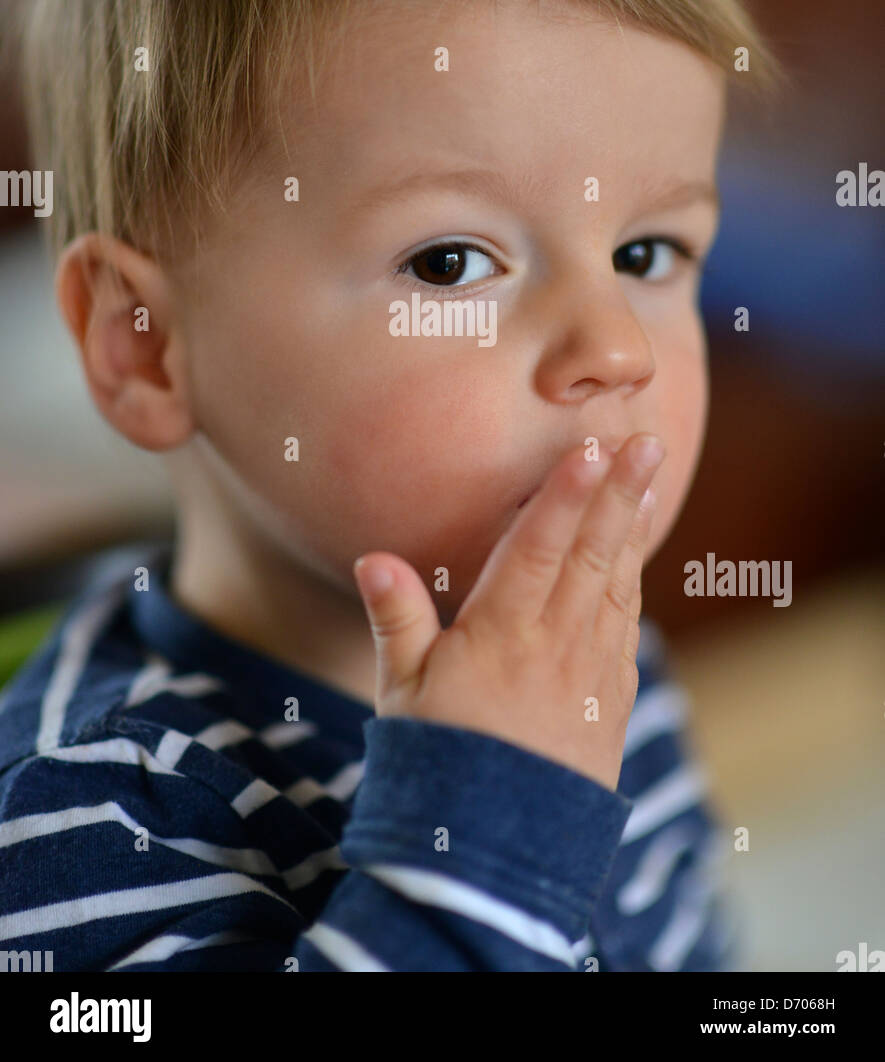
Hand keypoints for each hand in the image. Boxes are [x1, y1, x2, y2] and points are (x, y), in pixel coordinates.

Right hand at [352, 434, 663, 789]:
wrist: (495, 856)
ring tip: (650, 480)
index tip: (591, 450)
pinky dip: (631, 582)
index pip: (538, 550)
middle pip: (593, 555)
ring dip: (634, 529)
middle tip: (649, 442)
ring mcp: (592, 674)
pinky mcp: (612, 703)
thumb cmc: (436, 766)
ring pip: (617, 585)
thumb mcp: (402, 695)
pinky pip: (625, 627)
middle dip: (620, 493)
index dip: (565, 497)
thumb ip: (396, 620)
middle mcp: (557, 647)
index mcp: (503, 638)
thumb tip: (375, 557)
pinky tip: (634, 556)